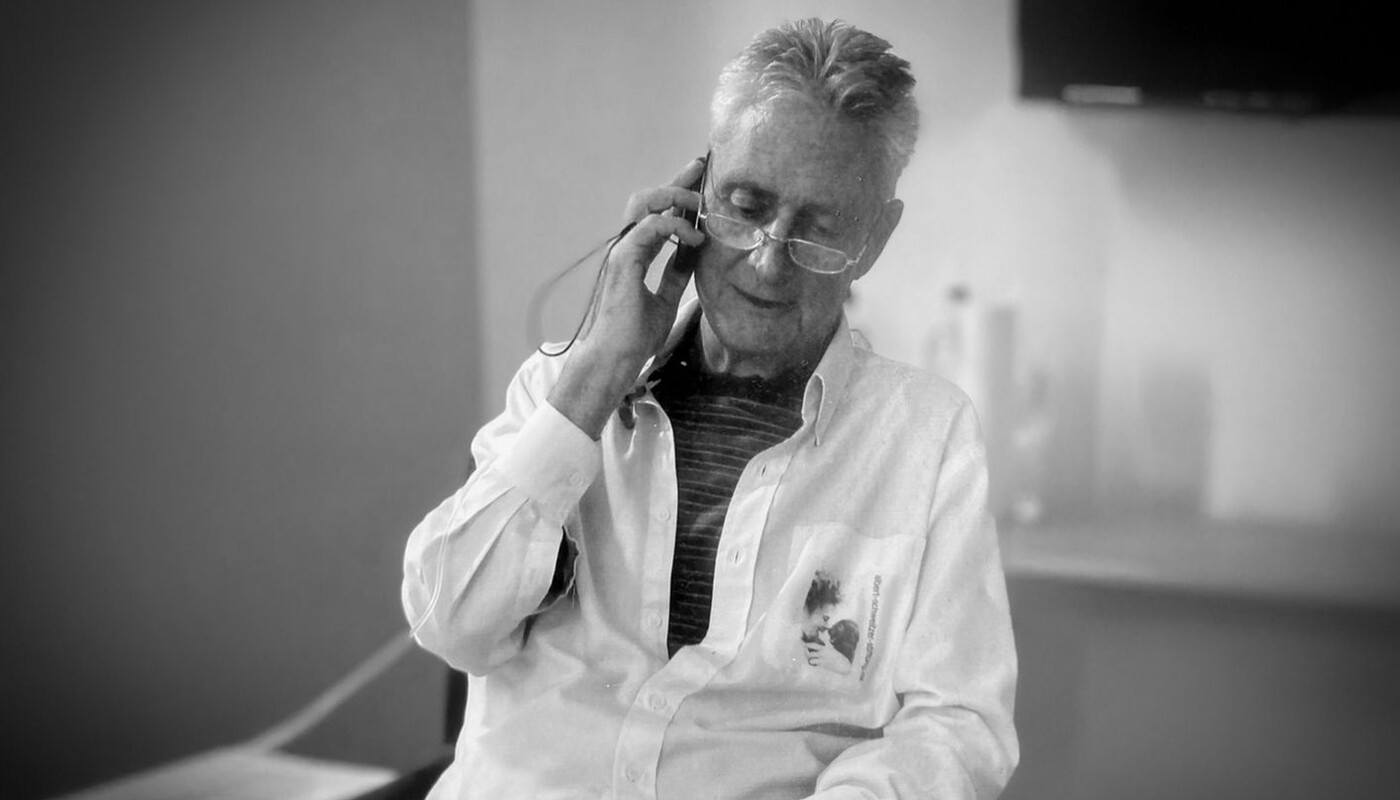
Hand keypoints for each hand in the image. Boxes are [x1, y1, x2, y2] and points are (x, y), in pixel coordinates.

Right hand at [582, 156, 706, 363]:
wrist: (617, 357)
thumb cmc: (635, 335)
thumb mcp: (666, 298)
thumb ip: (677, 273)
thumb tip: (695, 252)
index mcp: (636, 255)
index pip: (657, 214)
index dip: (677, 194)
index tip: (698, 178)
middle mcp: (627, 247)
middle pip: (648, 199)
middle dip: (676, 181)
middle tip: (700, 169)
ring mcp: (622, 250)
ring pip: (644, 203)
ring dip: (674, 196)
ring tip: (701, 204)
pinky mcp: (623, 259)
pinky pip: (650, 227)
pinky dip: (675, 226)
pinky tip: (694, 237)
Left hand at [805, 631, 852, 674]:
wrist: (842, 664)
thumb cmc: (835, 655)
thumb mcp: (830, 647)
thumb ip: (825, 642)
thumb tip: (820, 635)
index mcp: (824, 648)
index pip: (813, 645)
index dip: (807, 644)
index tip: (803, 644)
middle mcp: (822, 654)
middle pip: (810, 653)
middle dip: (806, 653)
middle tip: (805, 653)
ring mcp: (822, 661)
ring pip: (811, 660)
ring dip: (809, 659)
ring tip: (809, 659)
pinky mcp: (822, 667)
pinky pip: (814, 666)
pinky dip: (812, 664)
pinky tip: (813, 663)